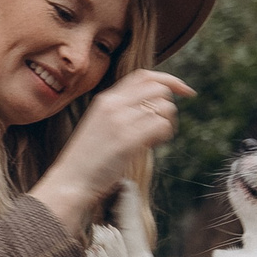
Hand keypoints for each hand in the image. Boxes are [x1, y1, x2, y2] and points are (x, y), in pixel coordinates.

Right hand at [28, 69, 190, 232]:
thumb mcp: (100, 125)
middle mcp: (113, 105)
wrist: (71, 180)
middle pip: (159, 89)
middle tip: (163, 126)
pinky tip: (152, 145)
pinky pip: (162, 126)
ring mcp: (120, 121)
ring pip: (164, 108)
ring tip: (155, 139)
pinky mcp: (127, 140)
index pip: (144, 76)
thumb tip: (155, 106)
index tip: (184, 91)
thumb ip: (122, 111)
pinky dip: (164, 135)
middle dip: (170, 106)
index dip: (169, 80)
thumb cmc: (88, 158)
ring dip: (168, 123)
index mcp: (105, 99)